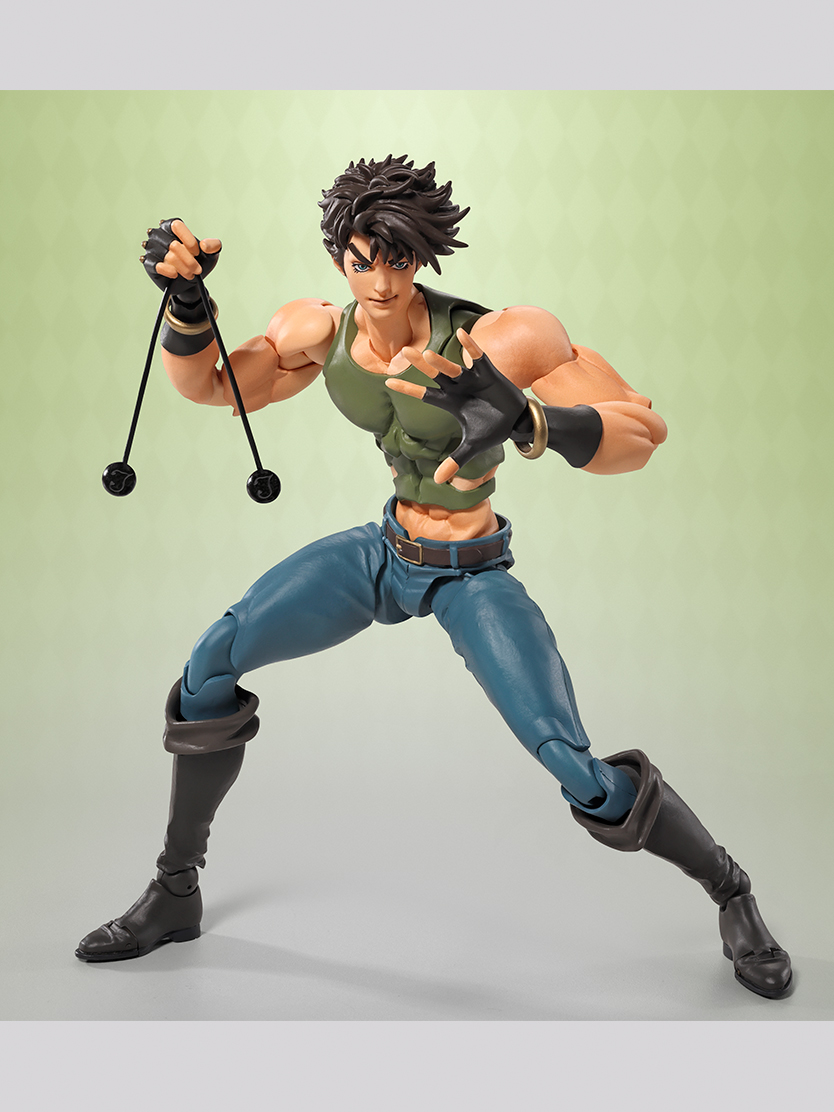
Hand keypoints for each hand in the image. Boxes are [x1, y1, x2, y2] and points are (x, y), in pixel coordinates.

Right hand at [141, 218, 221, 302]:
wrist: (190, 283)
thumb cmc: (198, 262)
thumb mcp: (211, 254)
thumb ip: (214, 246)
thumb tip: (204, 245)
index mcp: (172, 226)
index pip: (177, 226)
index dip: (189, 241)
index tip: (197, 253)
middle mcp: (159, 234)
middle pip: (174, 245)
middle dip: (190, 261)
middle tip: (197, 270)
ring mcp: (151, 248)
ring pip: (168, 257)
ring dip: (183, 268)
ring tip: (189, 274)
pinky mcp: (148, 262)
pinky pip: (157, 265)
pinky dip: (169, 271)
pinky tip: (175, 274)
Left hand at [388, 329, 527, 484]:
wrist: (517, 421)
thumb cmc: (493, 430)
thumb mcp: (472, 447)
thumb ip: (455, 461)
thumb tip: (439, 481)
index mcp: (450, 402)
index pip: (424, 394)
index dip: (407, 388)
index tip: (387, 382)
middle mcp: (458, 388)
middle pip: (435, 374)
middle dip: (421, 365)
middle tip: (404, 352)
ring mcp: (472, 379)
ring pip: (453, 368)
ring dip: (441, 363)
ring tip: (427, 355)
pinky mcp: (488, 372)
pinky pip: (478, 357)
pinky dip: (471, 347)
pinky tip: (462, 334)